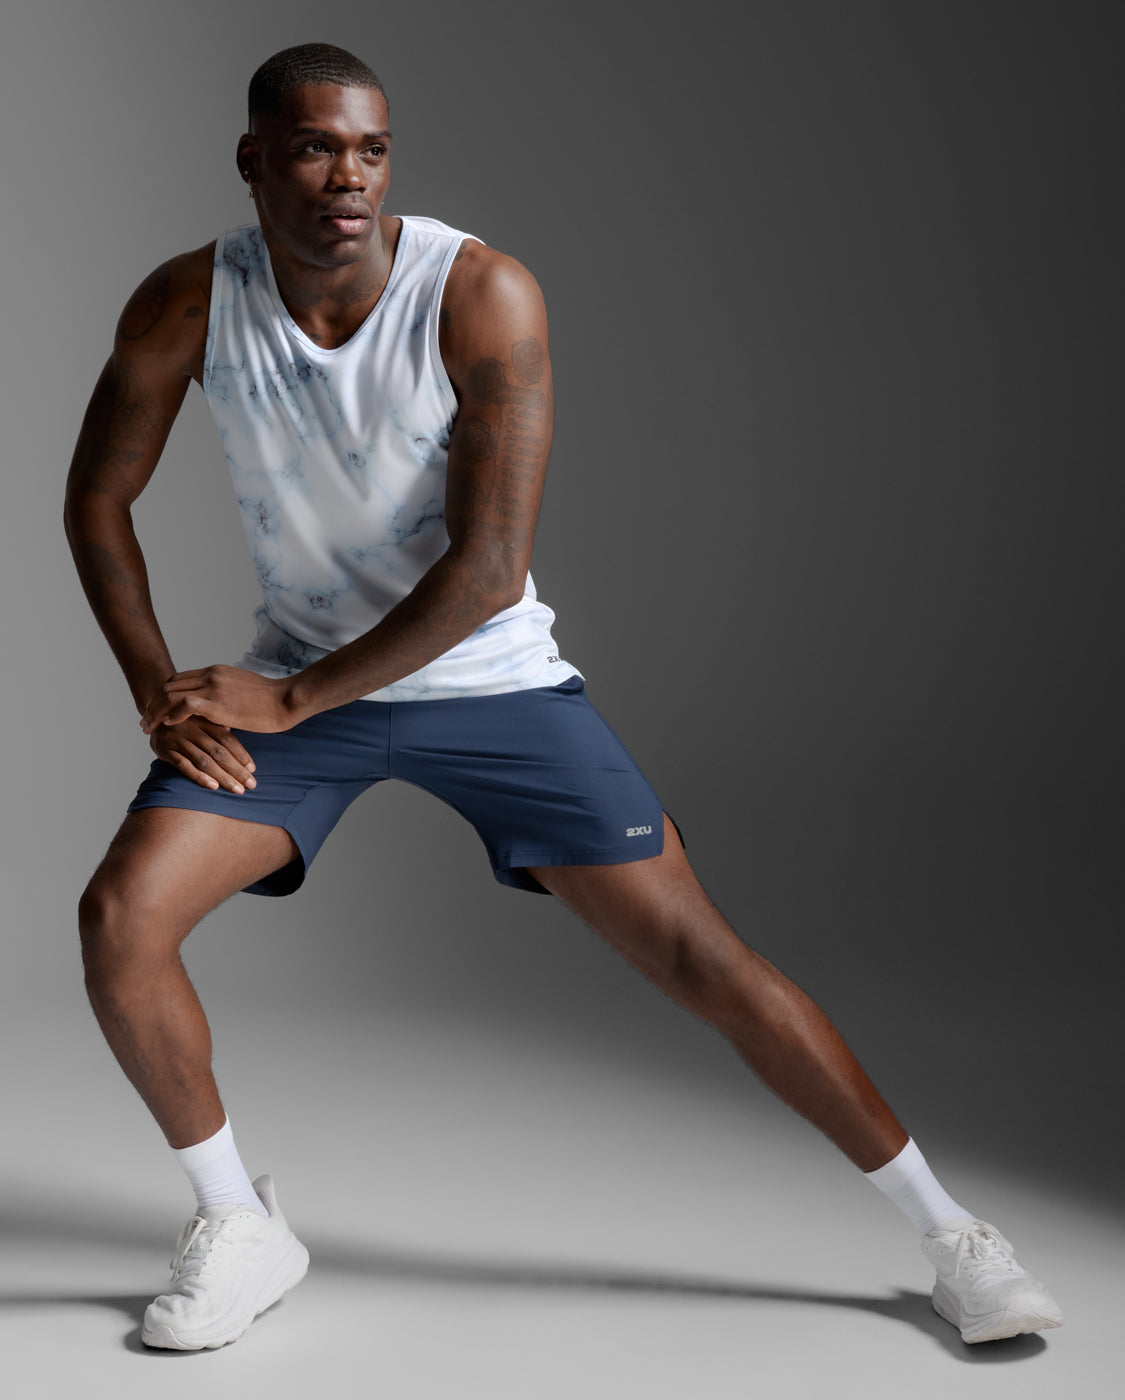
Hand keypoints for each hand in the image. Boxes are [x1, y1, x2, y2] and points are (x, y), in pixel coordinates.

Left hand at [140, 665, 300, 735]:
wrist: (287, 699)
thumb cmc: (270, 699)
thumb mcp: (243, 690)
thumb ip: (225, 693)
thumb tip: (217, 708)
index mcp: (216, 671)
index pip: (179, 678)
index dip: (163, 694)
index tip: (156, 709)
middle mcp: (211, 676)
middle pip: (169, 685)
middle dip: (152, 703)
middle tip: (144, 720)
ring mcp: (213, 688)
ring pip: (171, 695)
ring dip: (156, 711)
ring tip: (148, 727)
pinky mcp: (218, 704)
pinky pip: (185, 706)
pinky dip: (173, 715)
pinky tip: (168, 725)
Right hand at [148, 715, 257, 794]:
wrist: (152, 714)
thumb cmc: (185, 721)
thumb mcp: (202, 719)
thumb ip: (221, 730)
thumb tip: (243, 747)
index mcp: (206, 720)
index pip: (228, 739)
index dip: (241, 754)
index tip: (253, 769)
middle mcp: (193, 729)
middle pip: (219, 752)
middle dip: (237, 770)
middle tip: (251, 785)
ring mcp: (178, 739)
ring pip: (204, 761)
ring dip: (223, 777)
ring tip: (237, 790)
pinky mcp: (164, 750)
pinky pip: (184, 766)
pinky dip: (199, 777)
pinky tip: (213, 786)